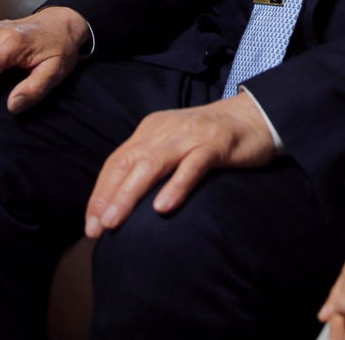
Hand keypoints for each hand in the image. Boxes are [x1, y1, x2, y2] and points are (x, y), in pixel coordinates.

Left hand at [83, 92, 275, 237]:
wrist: (254, 117)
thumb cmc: (210, 140)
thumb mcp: (174, 148)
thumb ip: (152, 166)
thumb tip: (123, 203)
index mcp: (151, 130)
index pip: (116, 162)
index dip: (101, 192)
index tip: (90, 223)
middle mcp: (165, 130)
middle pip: (129, 163)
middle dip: (109, 197)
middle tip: (97, 228)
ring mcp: (190, 136)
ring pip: (153, 164)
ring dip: (130, 194)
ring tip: (115, 221)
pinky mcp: (215, 144)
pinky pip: (192, 166)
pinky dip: (176, 186)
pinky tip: (162, 207)